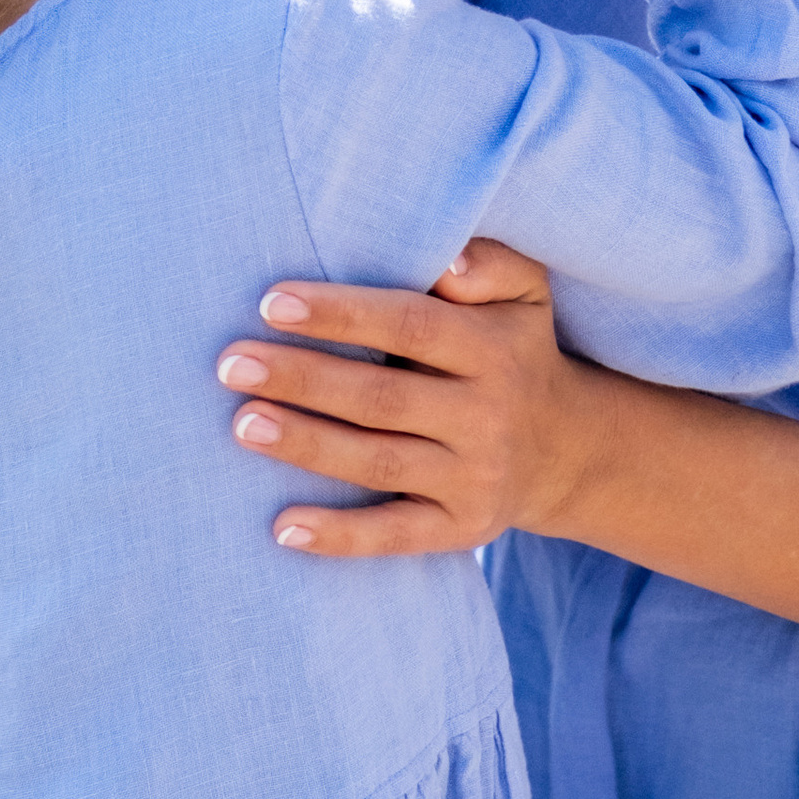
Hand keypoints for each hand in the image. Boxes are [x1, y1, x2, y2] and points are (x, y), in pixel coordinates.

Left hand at [213, 238, 590, 553]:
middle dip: (303, 379)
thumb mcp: (525, 291)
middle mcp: (485, 416)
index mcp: (491, 348)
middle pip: (380, 398)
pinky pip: (394, 535)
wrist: (568, 448)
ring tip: (241, 424)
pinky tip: (282, 527)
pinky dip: (339, 537)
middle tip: (231, 364)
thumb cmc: (515, 346)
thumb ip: (488, 262)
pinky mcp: (460, 529)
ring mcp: (472, 478)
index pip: (409, 326)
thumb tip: (446, 262)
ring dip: (306, 445)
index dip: (340, 315)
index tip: (270, 302)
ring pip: (378, 463)